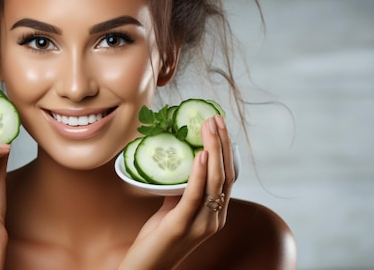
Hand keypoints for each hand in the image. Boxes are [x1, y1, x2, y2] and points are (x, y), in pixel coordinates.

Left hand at [119, 115, 234, 268]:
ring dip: (213, 150)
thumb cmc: (157, 240)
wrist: (146, 269)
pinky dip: (198, 173)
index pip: (227, 176)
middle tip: (215, 118)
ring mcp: (202, 224)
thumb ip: (180, 191)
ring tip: (209, 127)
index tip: (218, 125)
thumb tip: (180, 166)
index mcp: (215, 213)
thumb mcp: (172, 210)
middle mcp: (215, 218)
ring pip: (214, 182)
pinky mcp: (184, 226)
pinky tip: (199, 155)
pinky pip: (194, 195)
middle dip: (222, 143)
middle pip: (225, 175)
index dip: (225, 150)